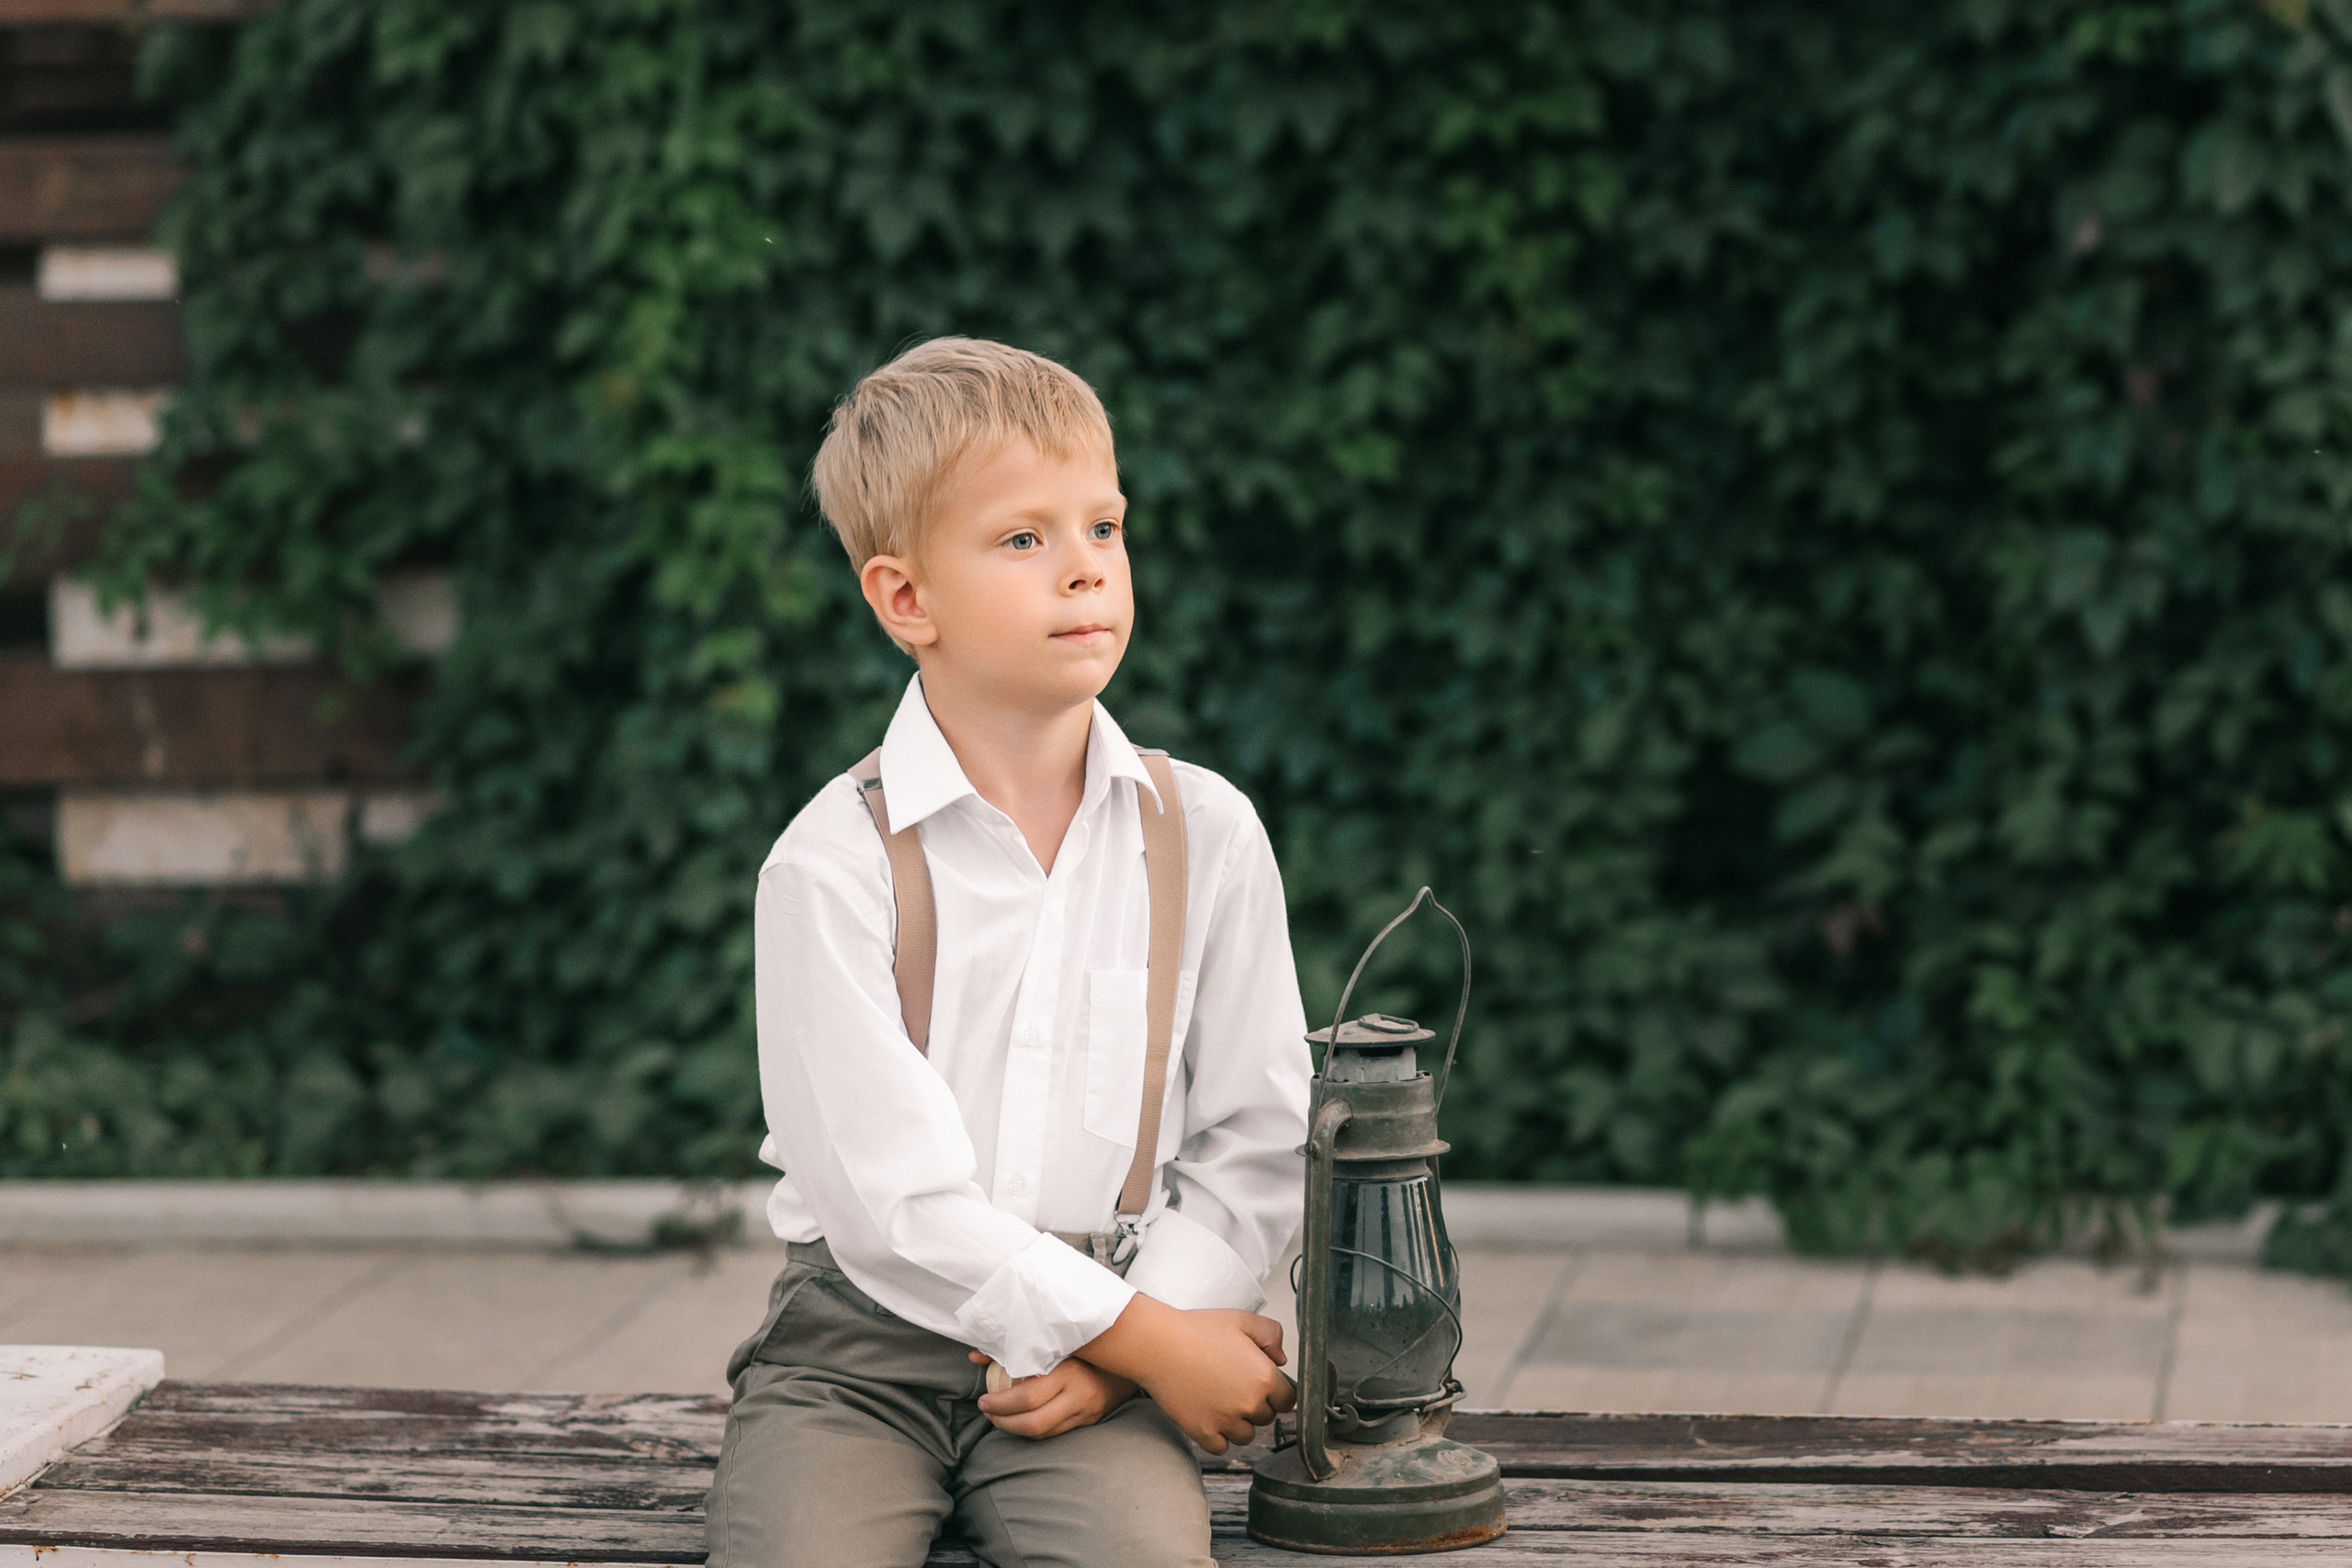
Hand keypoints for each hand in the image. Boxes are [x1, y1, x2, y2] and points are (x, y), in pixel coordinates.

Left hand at [967, 1350, 1135, 1438]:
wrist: (1131, 1351)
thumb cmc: (1085, 1341)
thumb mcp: (1054, 1340)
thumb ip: (1014, 1348)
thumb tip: (976, 1355)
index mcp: (1069, 1372)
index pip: (1028, 1398)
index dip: (1001, 1404)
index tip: (984, 1401)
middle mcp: (1079, 1396)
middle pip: (1034, 1422)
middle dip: (1004, 1421)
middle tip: (987, 1412)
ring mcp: (1086, 1411)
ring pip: (1044, 1432)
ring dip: (1016, 1429)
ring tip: (1000, 1418)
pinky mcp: (1091, 1420)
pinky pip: (1056, 1432)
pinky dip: (1035, 1430)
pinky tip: (1023, 1420)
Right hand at [1076, 1298, 1295, 1453]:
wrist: (1158, 1345)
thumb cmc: (1197, 1330)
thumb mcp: (1242, 1320)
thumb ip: (1271, 1334)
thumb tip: (1281, 1360)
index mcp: (1265, 1377)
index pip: (1289, 1399)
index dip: (1278, 1392)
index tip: (1264, 1386)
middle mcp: (1250, 1403)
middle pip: (1267, 1417)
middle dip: (1257, 1405)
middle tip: (1235, 1386)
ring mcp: (1226, 1421)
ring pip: (1246, 1436)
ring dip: (1239, 1424)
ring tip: (1222, 1402)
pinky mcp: (1203, 1432)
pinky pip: (1221, 1447)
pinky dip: (1217, 1437)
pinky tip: (1210, 1417)